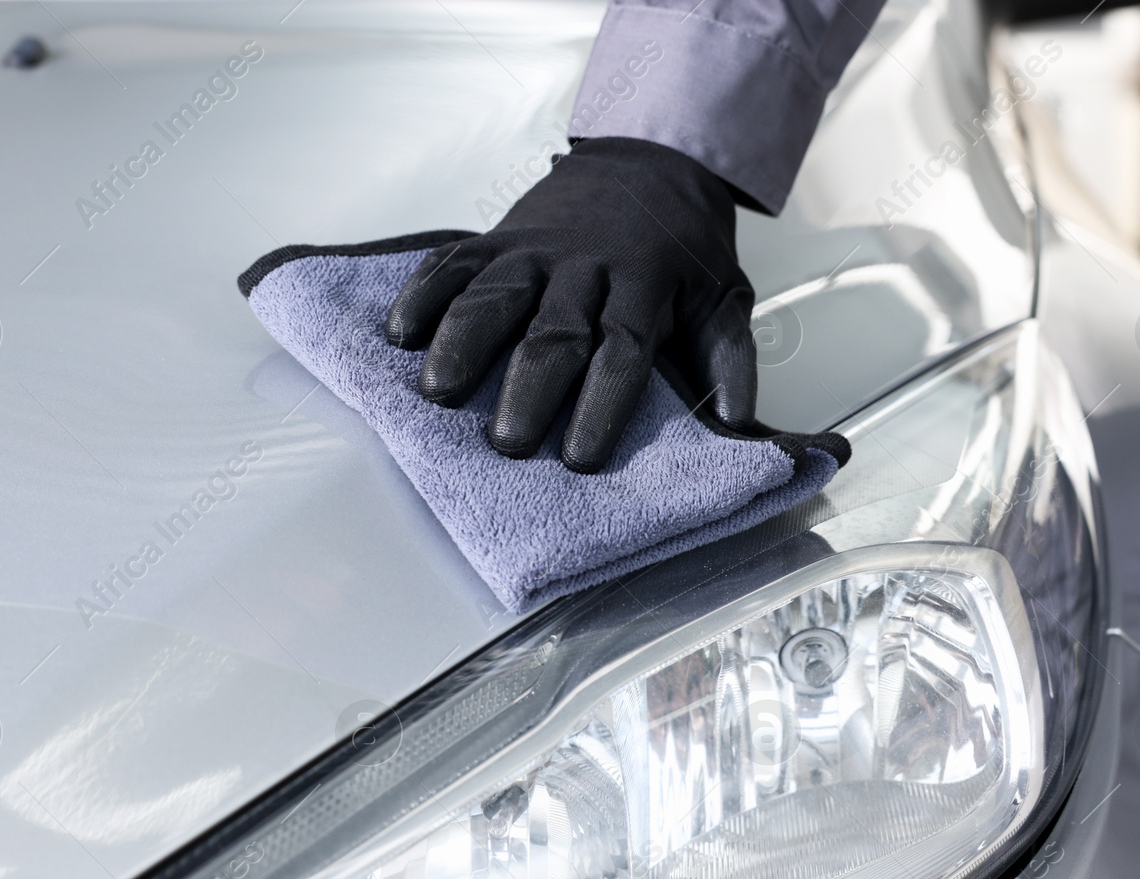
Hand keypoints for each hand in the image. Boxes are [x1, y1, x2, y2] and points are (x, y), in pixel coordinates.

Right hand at [384, 137, 756, 472]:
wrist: (650, 159)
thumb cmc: (682, 245)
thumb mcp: (722, 295)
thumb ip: (727, 359)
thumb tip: (738, 425)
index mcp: (644, 284)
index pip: (623, 349)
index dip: (602, 405)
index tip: (582, 458)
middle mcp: (586, 265)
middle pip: (554, 331)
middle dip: (529, 389)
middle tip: (508, 444)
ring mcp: (536, 248)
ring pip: (494, 294)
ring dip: (463, 344)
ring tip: (438, 392)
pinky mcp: (499, 237)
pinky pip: (456, 263)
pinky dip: (425, 294)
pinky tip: (401, 331)